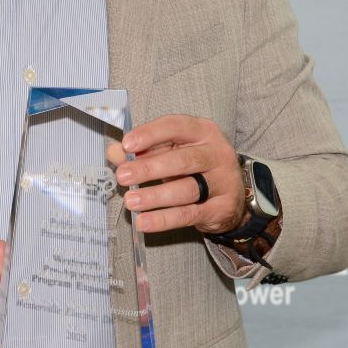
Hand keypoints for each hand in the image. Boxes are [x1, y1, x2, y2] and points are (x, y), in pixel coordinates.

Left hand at [109, 114, 245, 235]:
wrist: (232, 196)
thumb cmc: (195, 168)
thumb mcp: (171, 153)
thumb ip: (143, 151)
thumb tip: (114, 152)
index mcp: (203, 132)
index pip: (176, 127)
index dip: (151, 134)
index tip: (127, 145)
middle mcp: (217, 153)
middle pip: (183, 160)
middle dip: (149, 168)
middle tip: (123, 176)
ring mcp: (223, 181)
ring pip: (187, 189)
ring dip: (155, 196)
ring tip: (131, 201)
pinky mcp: (222, 208)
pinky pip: (190, 214)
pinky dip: (165, 219)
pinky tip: (145, 221)